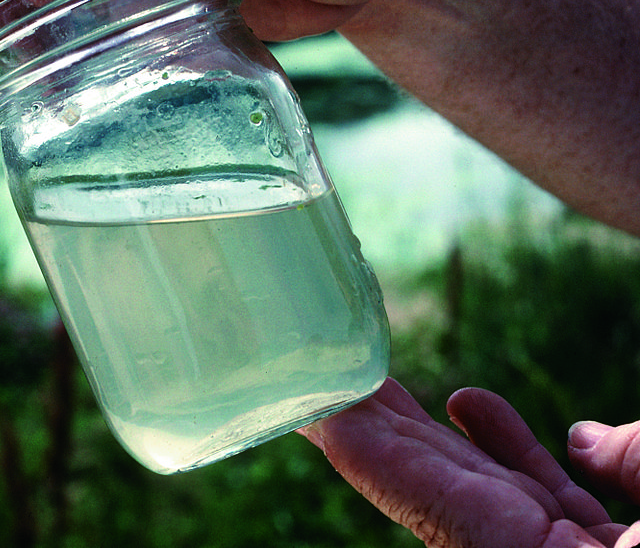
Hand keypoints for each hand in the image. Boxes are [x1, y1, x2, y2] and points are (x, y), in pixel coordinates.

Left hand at [297, 378, 639, 547]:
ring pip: (479, 481)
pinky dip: (503, 445)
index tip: (307, 407)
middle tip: (311, 381)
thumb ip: (638, 469)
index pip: (422, 493)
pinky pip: (537, 489)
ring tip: (368, 384)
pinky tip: (465, 400)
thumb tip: (583, 440)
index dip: (357, 445)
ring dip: (423, 427)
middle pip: (427, 484)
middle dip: (367, 428)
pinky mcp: (596, 544)